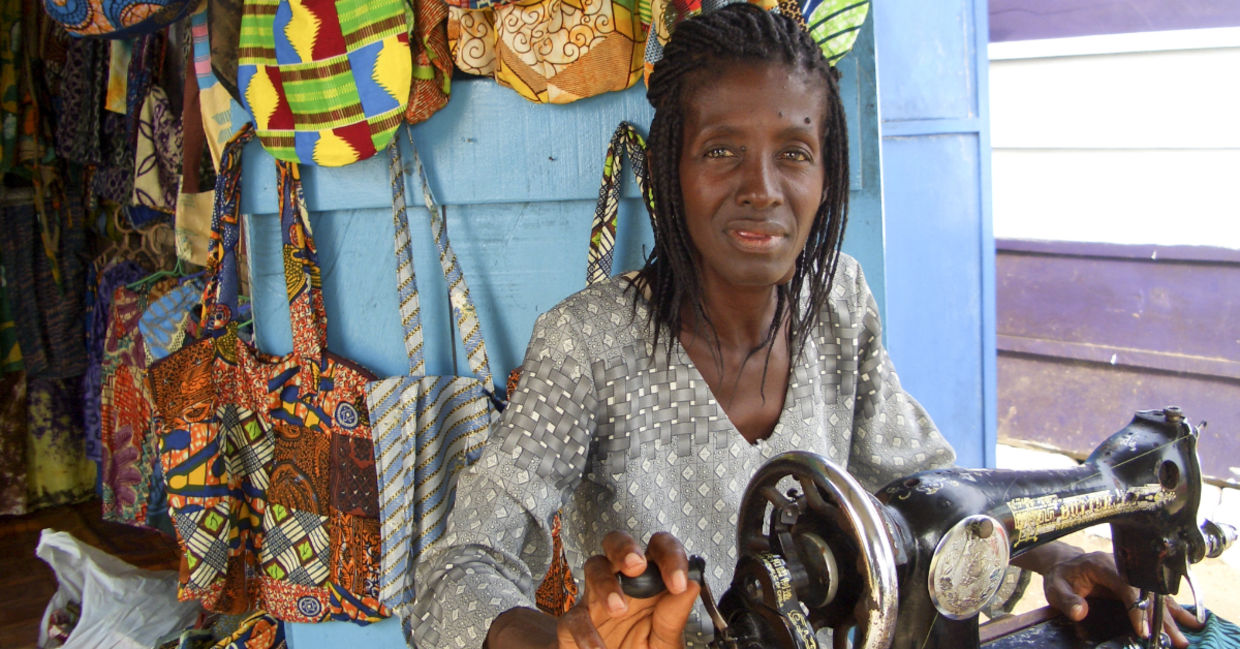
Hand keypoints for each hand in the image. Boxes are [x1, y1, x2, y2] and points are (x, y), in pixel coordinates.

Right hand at [556, 531, 700, 648]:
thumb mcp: (665, 643)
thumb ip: (675, 618)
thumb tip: (692, 586)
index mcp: (651, 584)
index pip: (660, 550)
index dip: (670, 557)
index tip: (678, 582)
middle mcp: (623, 585)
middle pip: (618, 543)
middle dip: (625, 548)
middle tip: (636, 566)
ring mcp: (596, 600)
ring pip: (594, 567)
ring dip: (606, 583)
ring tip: (618, 608)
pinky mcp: (574, 623)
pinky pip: (575, 617)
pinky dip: (586, 632)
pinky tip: (598, 648)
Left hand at [1041, 550, 1203, 647]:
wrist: (1064, 565)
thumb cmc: (1061, 577)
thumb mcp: (1056, 588)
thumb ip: (1067, 600)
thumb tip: (1081, 611)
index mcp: (1103, 564)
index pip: (1127, 586)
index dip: (1137, 609)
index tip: (1143, 630)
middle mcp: (1123, 567)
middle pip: (1147, 592)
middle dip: (1161, 618)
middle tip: (1174, 640)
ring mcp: (1132, 574)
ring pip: (1157, 596)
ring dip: (1172, 618)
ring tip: (1184, 638)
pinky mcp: (1137, 583)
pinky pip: (1158, 596)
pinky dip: (1173, 610)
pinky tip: (1190, 622)